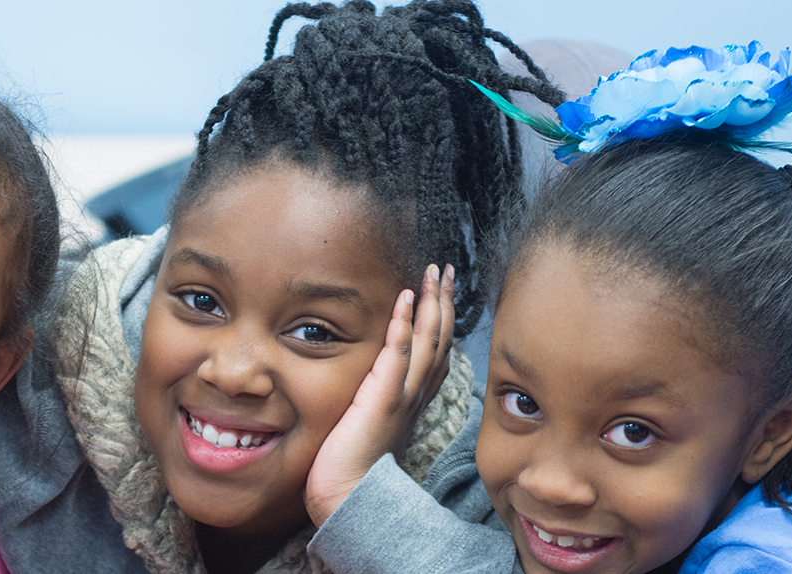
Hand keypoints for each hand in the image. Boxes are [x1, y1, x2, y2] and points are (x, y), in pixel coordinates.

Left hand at [306, 263, 454, 525]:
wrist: (348, 498)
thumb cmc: (351, 470)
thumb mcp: (367, 427)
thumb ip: (372, 402)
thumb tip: (364, 387)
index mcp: (412, 403)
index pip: (435, 353)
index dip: (441, 322)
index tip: (440, 293)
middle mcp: (415, 397)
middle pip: (440, 341)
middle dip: (444, 303)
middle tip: (444, 270)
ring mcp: (402, 396)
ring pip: (429, 341)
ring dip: (432, 303)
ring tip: (433, 273)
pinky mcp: (384, 398)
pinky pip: (399, 352)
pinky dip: (405, 323)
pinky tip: (406, 297)